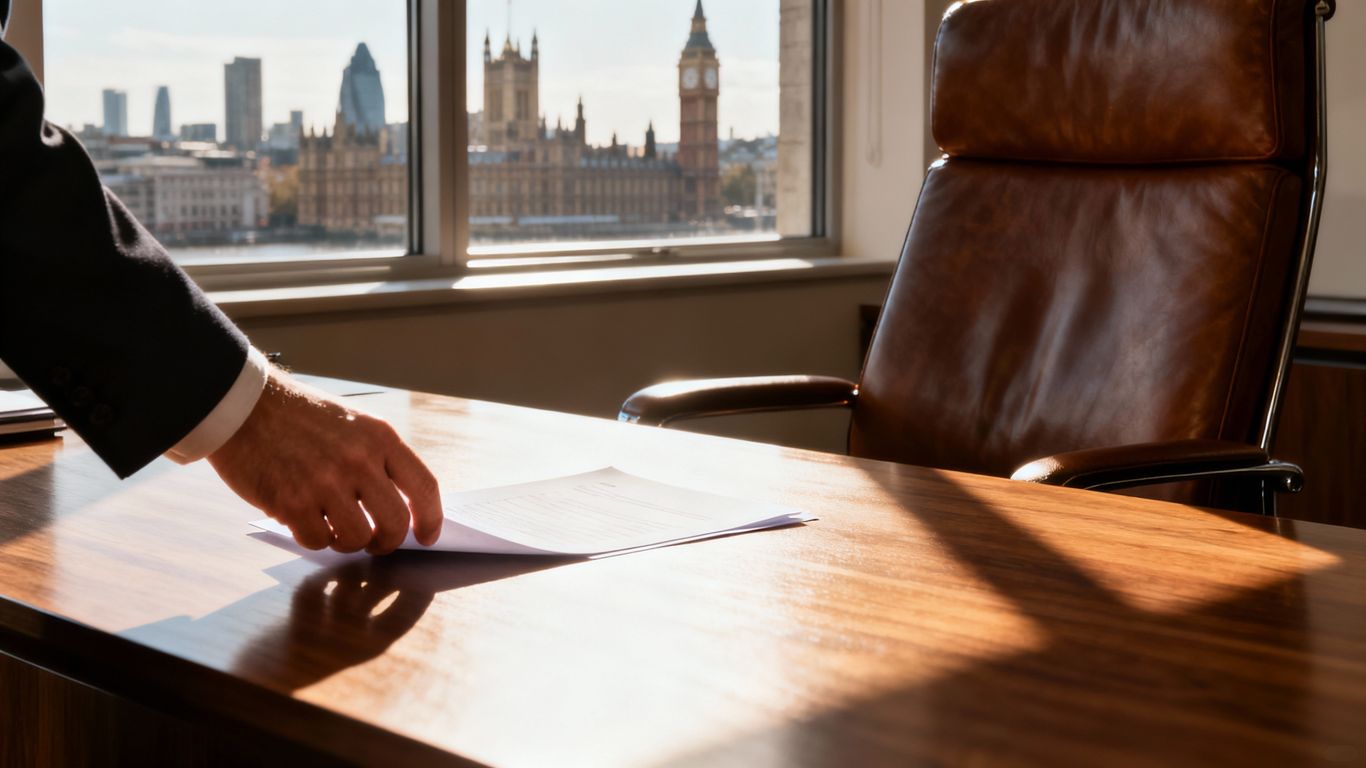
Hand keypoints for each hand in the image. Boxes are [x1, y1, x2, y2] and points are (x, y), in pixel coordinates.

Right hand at [207, 372, 442, 554]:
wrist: (244, 406)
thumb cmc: (300, 417)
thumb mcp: (354, 423)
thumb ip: (379, 458)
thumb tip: (402, 506)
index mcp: (380, 438)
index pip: (424, 486)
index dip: (431, 518)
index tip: (427, 536)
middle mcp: (358, 460)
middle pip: (395, 523)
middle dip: (388, 541)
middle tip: (376, 542)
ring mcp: (325, 483)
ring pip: (357, 539)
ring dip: (348, 542)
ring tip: (335, 528)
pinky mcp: (292, 503)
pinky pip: (318, 541)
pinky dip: (315, 538)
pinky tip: (307, 522)